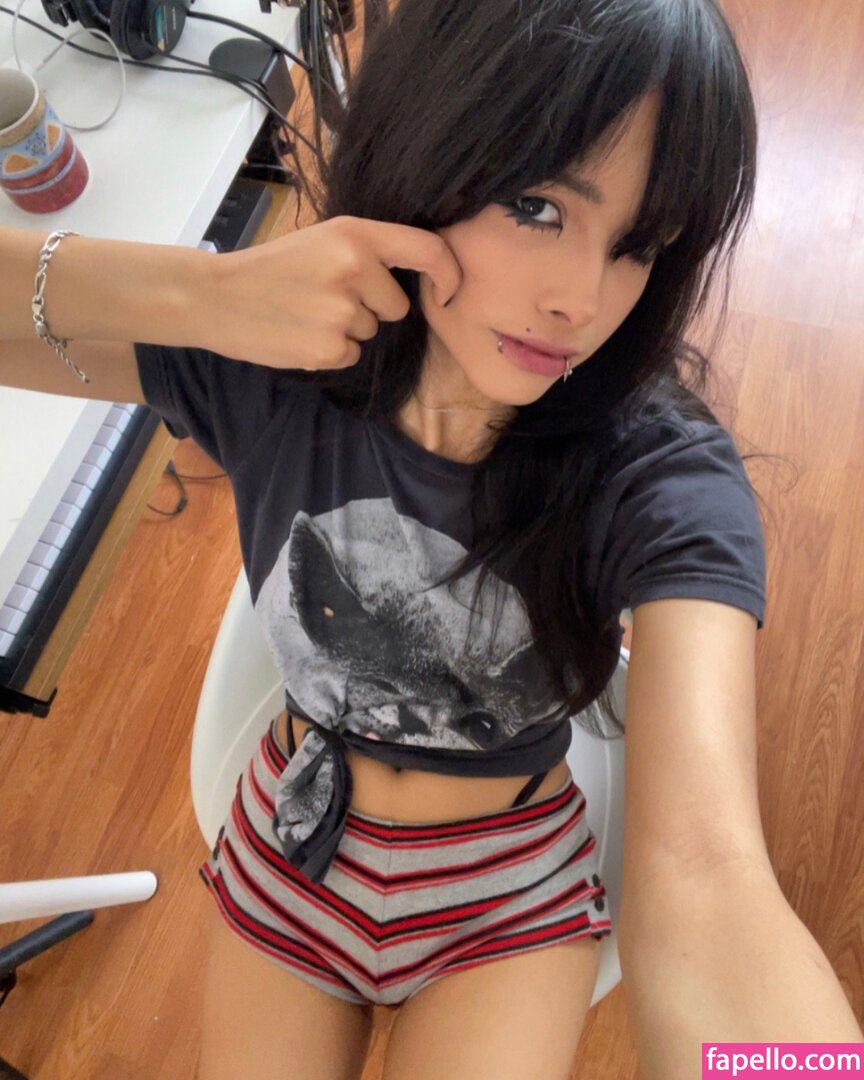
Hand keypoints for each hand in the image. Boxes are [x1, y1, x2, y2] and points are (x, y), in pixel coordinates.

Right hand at [196, 215, 461, 369]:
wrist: (216, 297)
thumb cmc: (271, 268)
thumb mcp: (320, 240)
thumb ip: (365, 252)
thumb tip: (422, 272)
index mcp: (354, 234)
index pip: (426, 249)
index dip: (448, 273)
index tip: (448, 290)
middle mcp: (354, 268)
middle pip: (395, 305)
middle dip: (369, 307)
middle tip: (322, 296)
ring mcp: (343, 311)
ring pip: (370, 331)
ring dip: (345, 329)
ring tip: (305, 313)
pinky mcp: (330, 348)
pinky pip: (351, 355)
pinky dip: (330, 351)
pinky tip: (299, 334)